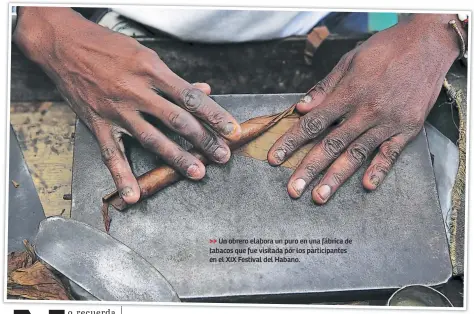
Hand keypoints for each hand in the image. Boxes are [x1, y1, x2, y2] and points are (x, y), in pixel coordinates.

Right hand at [14, 7, 240, 203]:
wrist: (64, 45)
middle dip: (203, 139)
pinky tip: (133, 195)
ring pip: (151, 138)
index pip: (191, 96)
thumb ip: (175, 79)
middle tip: (222, 155)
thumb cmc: (109, 47)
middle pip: (177, 120)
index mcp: (151, 70)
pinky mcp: (97, 123)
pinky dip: (122, 176)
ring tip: (197, 172)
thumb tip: (205, 91)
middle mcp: (136, 91)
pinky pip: (112, 154)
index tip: (231, 129)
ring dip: (176, 158)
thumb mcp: (146, 55)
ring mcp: (117, 110)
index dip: (214, 114)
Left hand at [268, 14, 463, 203]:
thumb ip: (325, 88)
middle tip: (293, 189)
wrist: (428, 43)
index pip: (313, 123)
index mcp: (349, 93)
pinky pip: (391, 153)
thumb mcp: (350, 61)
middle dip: (309, 168)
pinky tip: (367, 186)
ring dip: (336, 177)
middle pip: (331, 145)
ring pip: (356, 154)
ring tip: (319, 196)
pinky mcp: (408, 128)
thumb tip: (301, 108)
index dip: (291, 142)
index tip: (274, 158)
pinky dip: (379, 170)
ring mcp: (388, 122)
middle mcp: (366, 111)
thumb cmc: (385, 49)